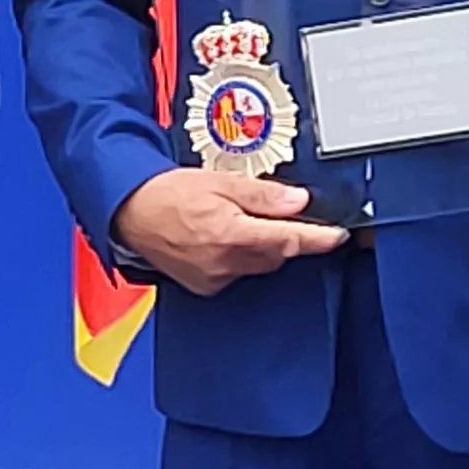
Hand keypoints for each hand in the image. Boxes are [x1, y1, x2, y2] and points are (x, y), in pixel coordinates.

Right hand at [109, 169, 347, 296]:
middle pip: (276, 252)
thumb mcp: (219, 181)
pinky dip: (240, 256)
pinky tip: (223, 237)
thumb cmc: (168, 194)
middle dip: (282, 233)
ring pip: (258, 263)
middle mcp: (223, 262)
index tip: (339, 236)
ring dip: (261, 245)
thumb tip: (298, 202)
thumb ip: (261, 195)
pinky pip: (237, 272)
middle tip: (271, 209)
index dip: (318, 239)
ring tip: (238, 219)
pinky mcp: (205, 286)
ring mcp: (214, 278)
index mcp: (229, 234)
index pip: (287, 240)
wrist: (130, 212)